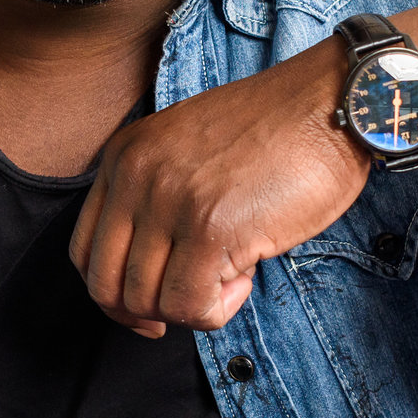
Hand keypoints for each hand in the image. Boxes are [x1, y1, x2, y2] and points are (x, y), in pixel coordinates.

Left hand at [69, 41, 369, 336]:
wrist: (332, 104)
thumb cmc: (279, 132)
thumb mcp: (190, 150)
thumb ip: (158, 197)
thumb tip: (150, 273)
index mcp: (124, 155)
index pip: (84, 250)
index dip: (113, 294)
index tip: (148, 309)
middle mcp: (136, 176)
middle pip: (106, 284)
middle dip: (147, 314)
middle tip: (192, 307)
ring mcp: (169, 201)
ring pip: (145, 301)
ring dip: (191, 308)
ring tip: (233, 275)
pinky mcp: (210, 229)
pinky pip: (189, 305)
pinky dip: (217, 310)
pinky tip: (246, 277)